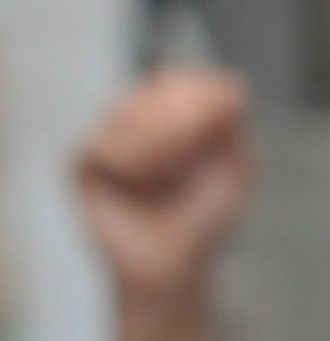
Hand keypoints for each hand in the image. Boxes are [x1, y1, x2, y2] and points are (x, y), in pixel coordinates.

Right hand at [76, 66, 255, 313]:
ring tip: (166, 180)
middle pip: (158, 86)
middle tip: (190, 159)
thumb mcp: (235, 166)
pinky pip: (103, 144)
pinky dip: (131, 165)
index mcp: (176, 114)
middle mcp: (140, 118)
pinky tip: (140, 186)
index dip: (201, 93)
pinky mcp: (83, 162)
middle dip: (182, 122)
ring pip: (127, 110)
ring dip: (158, 145)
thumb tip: (228, 84)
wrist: (173, 263)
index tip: (222, 119)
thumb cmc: (205, 217)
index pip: (184, 77)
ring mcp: (109, 137)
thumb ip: (232, 123)